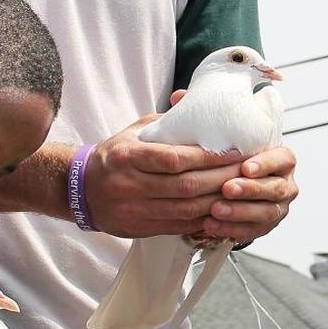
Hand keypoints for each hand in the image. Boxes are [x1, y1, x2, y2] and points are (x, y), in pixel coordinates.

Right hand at [83, 115, 245, 237]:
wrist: (81, 191)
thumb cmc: (114, 156)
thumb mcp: (132, 132)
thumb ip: (164, 120)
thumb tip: (194, 100)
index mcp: (127, 156)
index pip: (174, 159)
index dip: (207, 157)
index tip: (232, 151)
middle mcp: (129, 185)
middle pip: (185, 186)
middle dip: (220, 179)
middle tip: (246, 170)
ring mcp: (134, 210)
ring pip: (186, 209)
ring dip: (217, 200)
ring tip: (239, 190)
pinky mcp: (140, 228)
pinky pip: (179, 226)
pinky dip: (203, 219)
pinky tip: (220, 210)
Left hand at [204, 145, 297, 241]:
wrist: (232, 190)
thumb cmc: (235, 165)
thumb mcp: (236, 153)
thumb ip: (231, 151)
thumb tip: (209, 146)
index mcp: (282, 163)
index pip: (282, 160)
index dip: (265, 164)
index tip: (245, 168)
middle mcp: (284, 186)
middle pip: (274, 189)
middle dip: (250, 189)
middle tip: (227, 189)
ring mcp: (277, 208)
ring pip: (265, 212)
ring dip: (239, 211)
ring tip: (216, 209)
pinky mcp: (263, 227)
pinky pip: (250, 231)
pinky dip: (229, 229)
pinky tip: (211, 225)